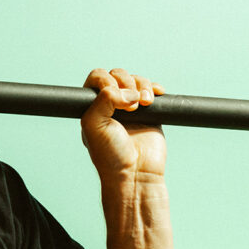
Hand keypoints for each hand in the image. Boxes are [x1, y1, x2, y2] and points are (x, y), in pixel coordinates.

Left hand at [80, 68, 165, 182]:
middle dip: (125, 83)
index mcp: (93, 106)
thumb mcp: (94, 123)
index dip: (106, 80)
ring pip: (136, 80)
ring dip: (141, 86)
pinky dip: (154, 88)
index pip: (97, 78)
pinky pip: (152, 90)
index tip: (112, 94)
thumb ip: (103, 98)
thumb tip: (127, 91)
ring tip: (144, 104)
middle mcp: (111, 104)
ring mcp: (131, 107)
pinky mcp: (150, 113)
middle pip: (118, 74)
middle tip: (129, 107)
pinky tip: (154, 96)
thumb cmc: (110, 154)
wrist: (135, 174)